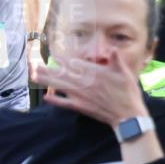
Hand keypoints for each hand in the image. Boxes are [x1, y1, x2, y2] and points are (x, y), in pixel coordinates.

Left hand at [31, 51, 148, 126]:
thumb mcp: (126, 74)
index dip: (64, 60)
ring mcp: (82, 96)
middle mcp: (86, 83)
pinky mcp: (82, 107)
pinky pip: (65, 103)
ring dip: (48, 81)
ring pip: (61, 86)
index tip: (54, 57)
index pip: (76, 64)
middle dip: (49, 70)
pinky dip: (56, 100)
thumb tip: (112, 49)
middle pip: (64, 74)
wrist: (128, 115)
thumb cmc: (128, 93)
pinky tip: (46, 97)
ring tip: (36, 76)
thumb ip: (117, 61)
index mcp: (96, 74)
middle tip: (36, 66)